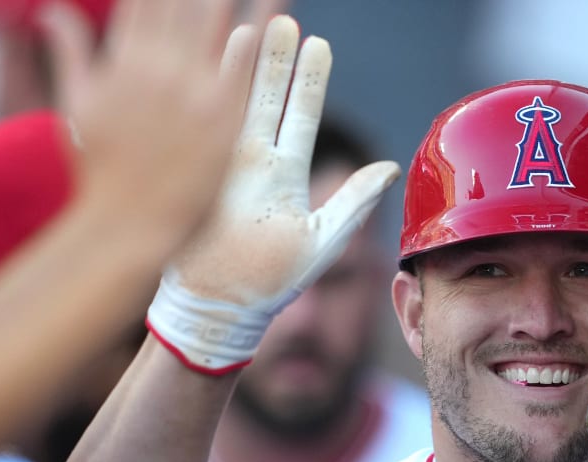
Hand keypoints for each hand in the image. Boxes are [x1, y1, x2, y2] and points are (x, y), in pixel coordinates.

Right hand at [40, 0, 273, 260]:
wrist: (125, 225)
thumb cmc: (98, 171)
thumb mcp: (77, 107)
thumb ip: (71, 54)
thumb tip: (53, 12)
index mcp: (123, 59)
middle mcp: (158, 68)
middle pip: (186, 2)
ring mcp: (192, 93)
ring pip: (221, 24)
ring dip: (240, 0)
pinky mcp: (222, 122)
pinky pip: (246, 70)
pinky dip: (261, 39)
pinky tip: (280, 12)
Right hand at [146, 16, 401, 374]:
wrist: (221, 306)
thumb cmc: (273, 282)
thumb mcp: (323, 239)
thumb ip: (355, 201)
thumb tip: (391, 167)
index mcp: (284, 176)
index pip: (299, 117)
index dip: (309, 81)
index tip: (320, 44)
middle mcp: (253, 164)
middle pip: (267, 100)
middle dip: (277, 60)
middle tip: (287, 18)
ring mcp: (221, 165)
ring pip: (234, 103)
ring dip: (243, 65)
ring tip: (253, 24)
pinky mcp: (196, 173)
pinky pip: (203, 124)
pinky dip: (210, 90)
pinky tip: (215, 57)